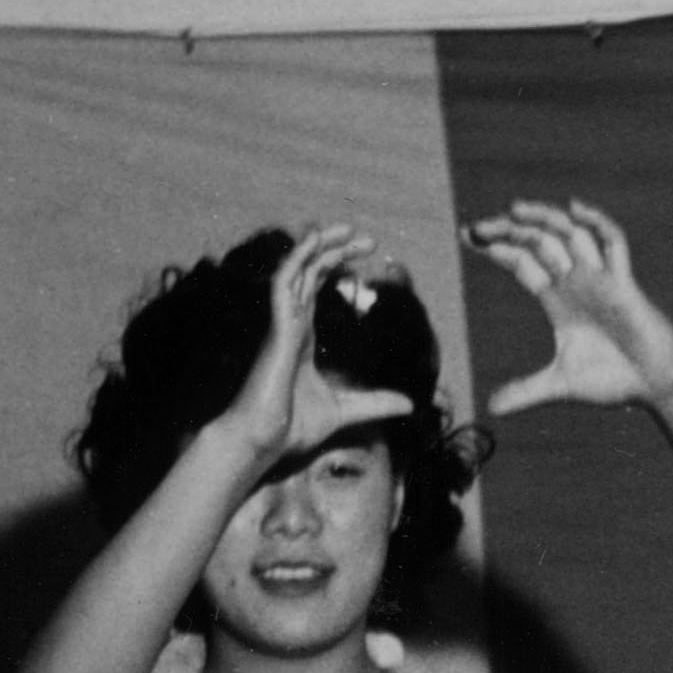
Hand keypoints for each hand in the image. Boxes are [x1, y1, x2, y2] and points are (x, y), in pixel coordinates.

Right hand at [226, 220, 395, 453]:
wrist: (262, 442)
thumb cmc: (290, 428)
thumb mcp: (346, 412)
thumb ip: (375, 403)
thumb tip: (410, 404)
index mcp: (301, 335)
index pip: (315, 286)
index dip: (336, 264)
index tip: (365, 252)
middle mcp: (289, 323)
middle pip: (309, 271)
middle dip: (335, 249)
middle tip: (367, 238)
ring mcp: (280, 323)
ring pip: (296, 270)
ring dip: (319, 246)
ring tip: (346, 229)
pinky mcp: (275, 329)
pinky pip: (282, 284)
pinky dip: (297, 260)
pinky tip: (314, 243)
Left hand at [475, 201, 672, 415]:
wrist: (658, 385)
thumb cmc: (615, 380)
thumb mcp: (560, 384)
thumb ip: (526, 391)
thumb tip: (490, 409)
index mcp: (557, 299)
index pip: (521, 261)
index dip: (496, 247)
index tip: (467, 236)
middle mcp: (576, 281)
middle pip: (538, 241)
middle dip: (508, 230)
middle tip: (477, 227)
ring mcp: (600, 278)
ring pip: (570, 234)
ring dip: (544, 218)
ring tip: (515, 210)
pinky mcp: (624, 284)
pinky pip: (613, 244)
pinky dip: (598, 223)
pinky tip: (576, 208)